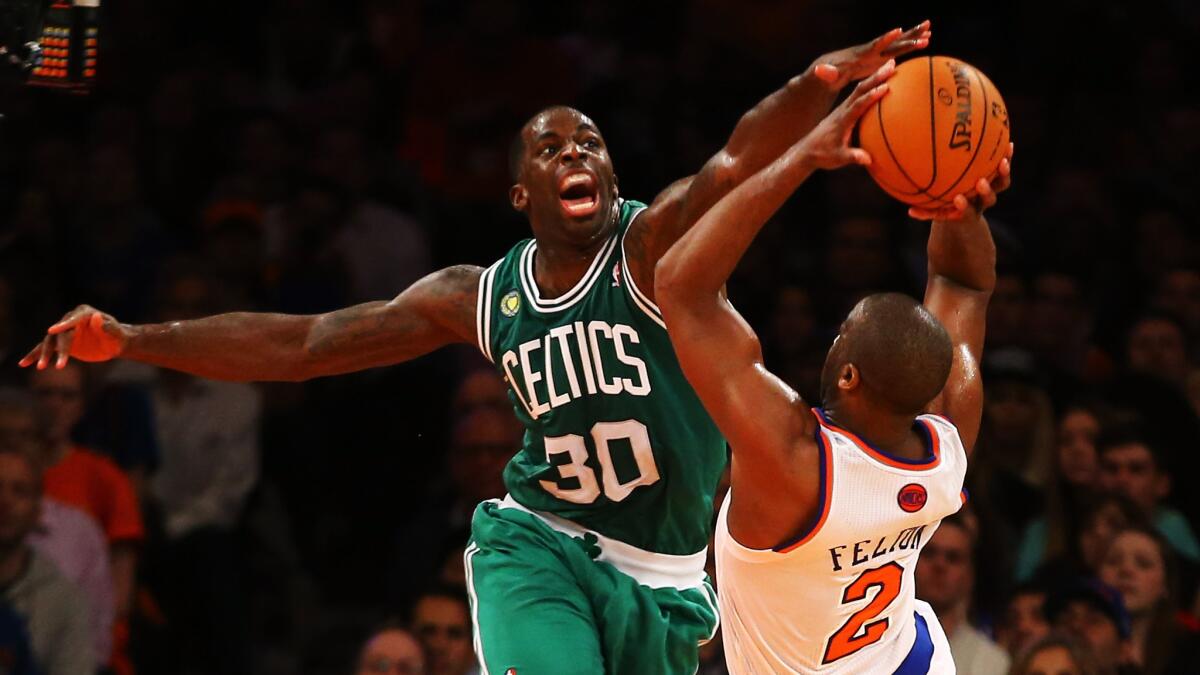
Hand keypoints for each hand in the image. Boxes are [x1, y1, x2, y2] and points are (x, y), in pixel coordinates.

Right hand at [19, 305, 129, 368]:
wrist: (114, 343)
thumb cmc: (117, 337)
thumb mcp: (115, 334)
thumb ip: (106, 326)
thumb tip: (97, 317)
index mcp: (84, 313)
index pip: (72, 319)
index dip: (62, 325)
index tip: (51, 330)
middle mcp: (70, 320)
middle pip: (59, 334)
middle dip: (57, 349)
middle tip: (59, 365)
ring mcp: (63, 331)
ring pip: (50, 342)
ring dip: (44, 354)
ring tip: (40, 367)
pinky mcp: (60, 343)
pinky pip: (45, 349)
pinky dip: (34, 355)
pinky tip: (23, 364)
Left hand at [796, 60, 893, 169]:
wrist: (806, 151)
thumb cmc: (823, 155)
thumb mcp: (837, 159)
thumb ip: (852, 157)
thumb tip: (867, 159)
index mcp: (842, 120)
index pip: (857, 105)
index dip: (871, 96)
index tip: (885, 87)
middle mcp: (842, 110)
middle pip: (860, 89)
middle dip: (876, 76)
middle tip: (893, 64)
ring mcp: (843, 108)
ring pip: (860, 88)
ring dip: (875, 76)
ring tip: (891, 65)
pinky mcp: (844, 110)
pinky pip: (859, 93)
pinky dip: (870, 84)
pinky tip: (881, 79)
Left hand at [812, 21, 930, 90]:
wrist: (829, 70)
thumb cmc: (826, 75)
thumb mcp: (825, 75)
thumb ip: (824, 73)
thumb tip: (820, 70)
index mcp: (860, 54)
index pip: (874, 45)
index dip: (885, 39)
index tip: (898, 30)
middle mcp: (871, 51)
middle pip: (892, 41)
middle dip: (908, 34)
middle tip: (926, 26)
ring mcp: (876, 54)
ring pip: (898, 45)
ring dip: (914, 38)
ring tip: (930, 31)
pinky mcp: (880, 59)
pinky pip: (898, 52)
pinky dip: (910, 47)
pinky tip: (924, 43)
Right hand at [908, 142, 1013, 221]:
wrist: (966, 216)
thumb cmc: (946, 211)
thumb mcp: (935, 213)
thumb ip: (924, 213)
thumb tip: (908, 211)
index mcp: (967, 211)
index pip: (966, 211)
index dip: (964, 206)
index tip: (958, 199)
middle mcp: (981, 202)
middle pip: (988, 199)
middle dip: (985, 191)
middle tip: (980, 182)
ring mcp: (991, 191)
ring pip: (1001, 185)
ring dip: (1003, 174)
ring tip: (1003, 161)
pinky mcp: (997, 180)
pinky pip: (1003, 169)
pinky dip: (1006, 157)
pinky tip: (1008, 144)